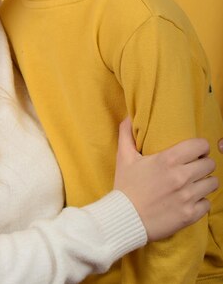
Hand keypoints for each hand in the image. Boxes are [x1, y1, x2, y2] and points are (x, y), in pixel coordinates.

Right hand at [114, 117, 218, 240]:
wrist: (125, 219)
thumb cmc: (126, 186)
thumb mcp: (123, 157)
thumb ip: (126, 133)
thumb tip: (128, 116)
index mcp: (168, 160)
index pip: (200, 146)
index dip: (200, 147)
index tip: (195, 151)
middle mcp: (181, 177)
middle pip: (210, 164)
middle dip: (203, 164)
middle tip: (194, 167)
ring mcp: (187, 197)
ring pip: (213, 183)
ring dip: (205, 182)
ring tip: (195, 183)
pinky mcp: (189, 215)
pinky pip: (207, 204)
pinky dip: (201, 202)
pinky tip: (190, 200)